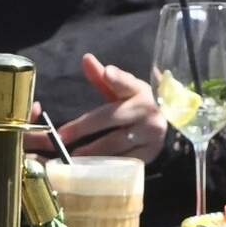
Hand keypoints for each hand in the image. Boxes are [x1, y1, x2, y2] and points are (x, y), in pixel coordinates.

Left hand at [52, 54, 169, 161]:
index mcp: (139, 90)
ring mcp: (151, 134)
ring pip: (117, 143)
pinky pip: (124, 161)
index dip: (117, 78)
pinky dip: (106, 165)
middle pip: (112, 117)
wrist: (163, 126)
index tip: (107, 73)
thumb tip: (86, 58)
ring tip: (72, 155)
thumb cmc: (135, 105)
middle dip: (85, 127)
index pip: (127, 83)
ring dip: (92, 150)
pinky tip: (91, 168)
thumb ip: (102, 77)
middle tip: (62, 136)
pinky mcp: (151, 154)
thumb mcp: (122, 90)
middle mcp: (148, 111)